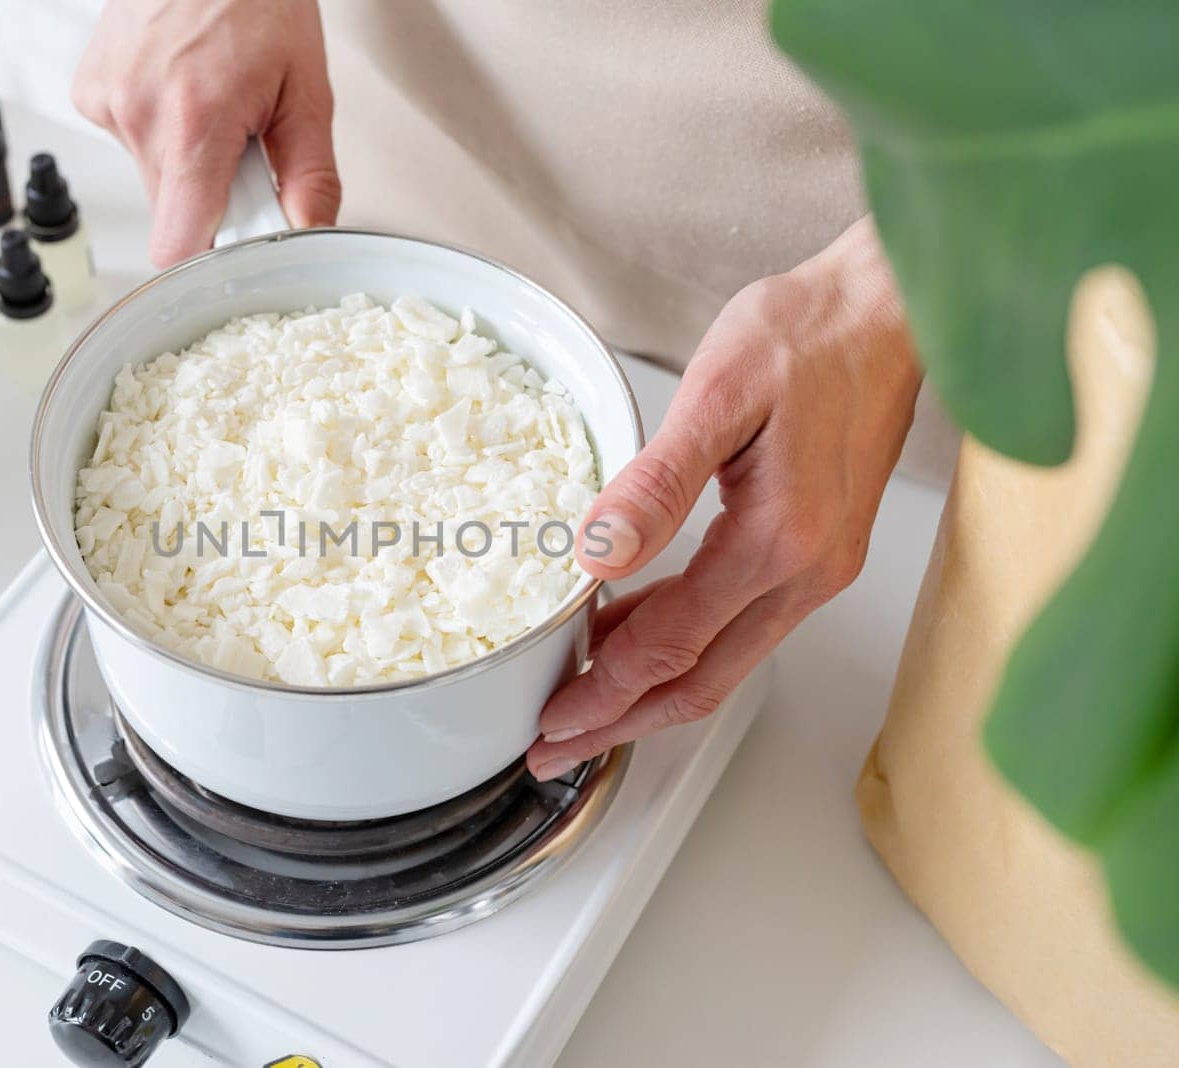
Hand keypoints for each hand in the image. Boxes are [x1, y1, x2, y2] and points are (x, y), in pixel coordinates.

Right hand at [72, 0, 339, 266]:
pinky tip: (180, 86)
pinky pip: (130, 141)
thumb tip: (311, 233)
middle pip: (173, 212)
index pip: (176, 245)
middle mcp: (140, 115)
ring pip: (153, 177)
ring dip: (186, 159)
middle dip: (211, 195)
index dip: (206, 259)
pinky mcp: (90, 92)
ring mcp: (108, 102)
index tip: (232, 247)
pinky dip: (158, 128)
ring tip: (211, 101)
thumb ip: (310, 173)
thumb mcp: (307, 88)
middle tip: (243, 145)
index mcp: (195, 123)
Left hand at [528, 217, 921, 779]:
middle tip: (556, 749)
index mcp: (779, 542)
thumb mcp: (718, 394)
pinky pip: (741, 622)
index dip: (604, 694)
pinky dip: (684, 641)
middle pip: (701, 683)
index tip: (552, 724)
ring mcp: (820, 566)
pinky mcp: (820, 549)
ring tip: (585, 703)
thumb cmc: (810, 335)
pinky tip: (636, 628)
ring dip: (651, 690)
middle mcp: (809, 571)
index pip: (673, 648)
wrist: (890, 307)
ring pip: (724, 661)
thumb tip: (597, 553)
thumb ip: (657, 483)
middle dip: (622, 723)